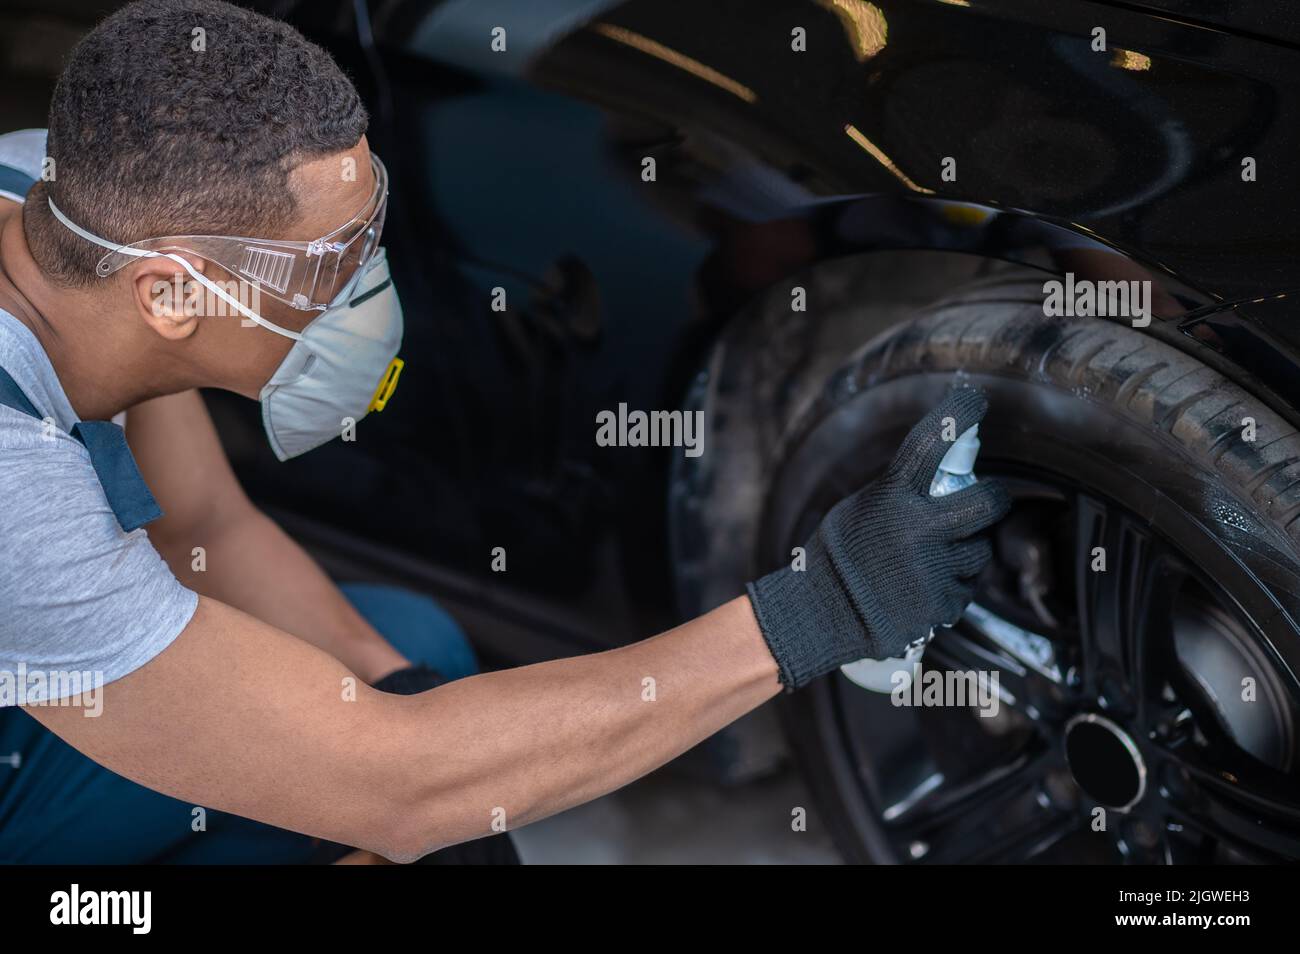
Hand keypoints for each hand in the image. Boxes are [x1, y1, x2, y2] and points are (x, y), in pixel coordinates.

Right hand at [746, 387, 1010, 690]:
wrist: (819, 616)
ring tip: (931, 561)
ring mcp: (933, 569)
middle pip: (988, 501)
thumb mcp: (858, 510)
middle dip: (994, 499)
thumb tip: (945, 474)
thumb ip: (899, 495)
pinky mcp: (941, 604)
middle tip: (989, 498)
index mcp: (891, 496)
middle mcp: (917, 529)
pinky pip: (965, 589)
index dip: (959, 413)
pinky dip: (950, 588)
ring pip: (979, 551)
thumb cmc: (836, 557)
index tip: (975, 400)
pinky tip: (921, 590)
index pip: (933, 441)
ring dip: (965, 552)